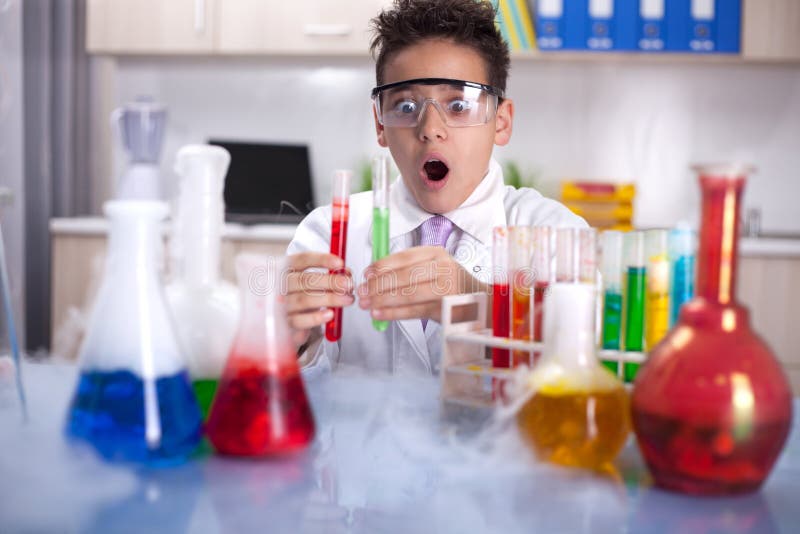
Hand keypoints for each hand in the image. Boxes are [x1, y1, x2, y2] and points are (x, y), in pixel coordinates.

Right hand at [285, 252, 353, 348]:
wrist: (288, 319)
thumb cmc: (302, 295)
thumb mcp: (312, 281)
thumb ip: (327, 275)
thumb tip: (346, 273)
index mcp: (286, 269)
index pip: (301, 260)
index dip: (321, 260)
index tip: (340, 263)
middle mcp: (281, 285)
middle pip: (304, 280)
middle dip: (330, 281)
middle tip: (348, 284)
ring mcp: (281, 304)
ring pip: (304, 300)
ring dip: (329, 299)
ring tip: (346, 299)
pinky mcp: (285, 322)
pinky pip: (300, 320)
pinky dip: (316, 317)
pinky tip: (330, 314)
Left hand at [357, 246, 486, 322]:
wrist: (480, 302)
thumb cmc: (450, 285)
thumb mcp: (434, 268)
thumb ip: (409, 268)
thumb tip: (374, 275)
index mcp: (436, 253)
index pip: (403, 257)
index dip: (381, 266)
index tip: (366, 274)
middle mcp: (443, 268)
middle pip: (404, 276)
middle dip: (378, 285)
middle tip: (361, 291)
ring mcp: (445, 288)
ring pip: (407, 293)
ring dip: (382, 300)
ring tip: (366, 304)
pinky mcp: (444, 308)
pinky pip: (413, 311)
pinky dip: (393, 313)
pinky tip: (379, 314)